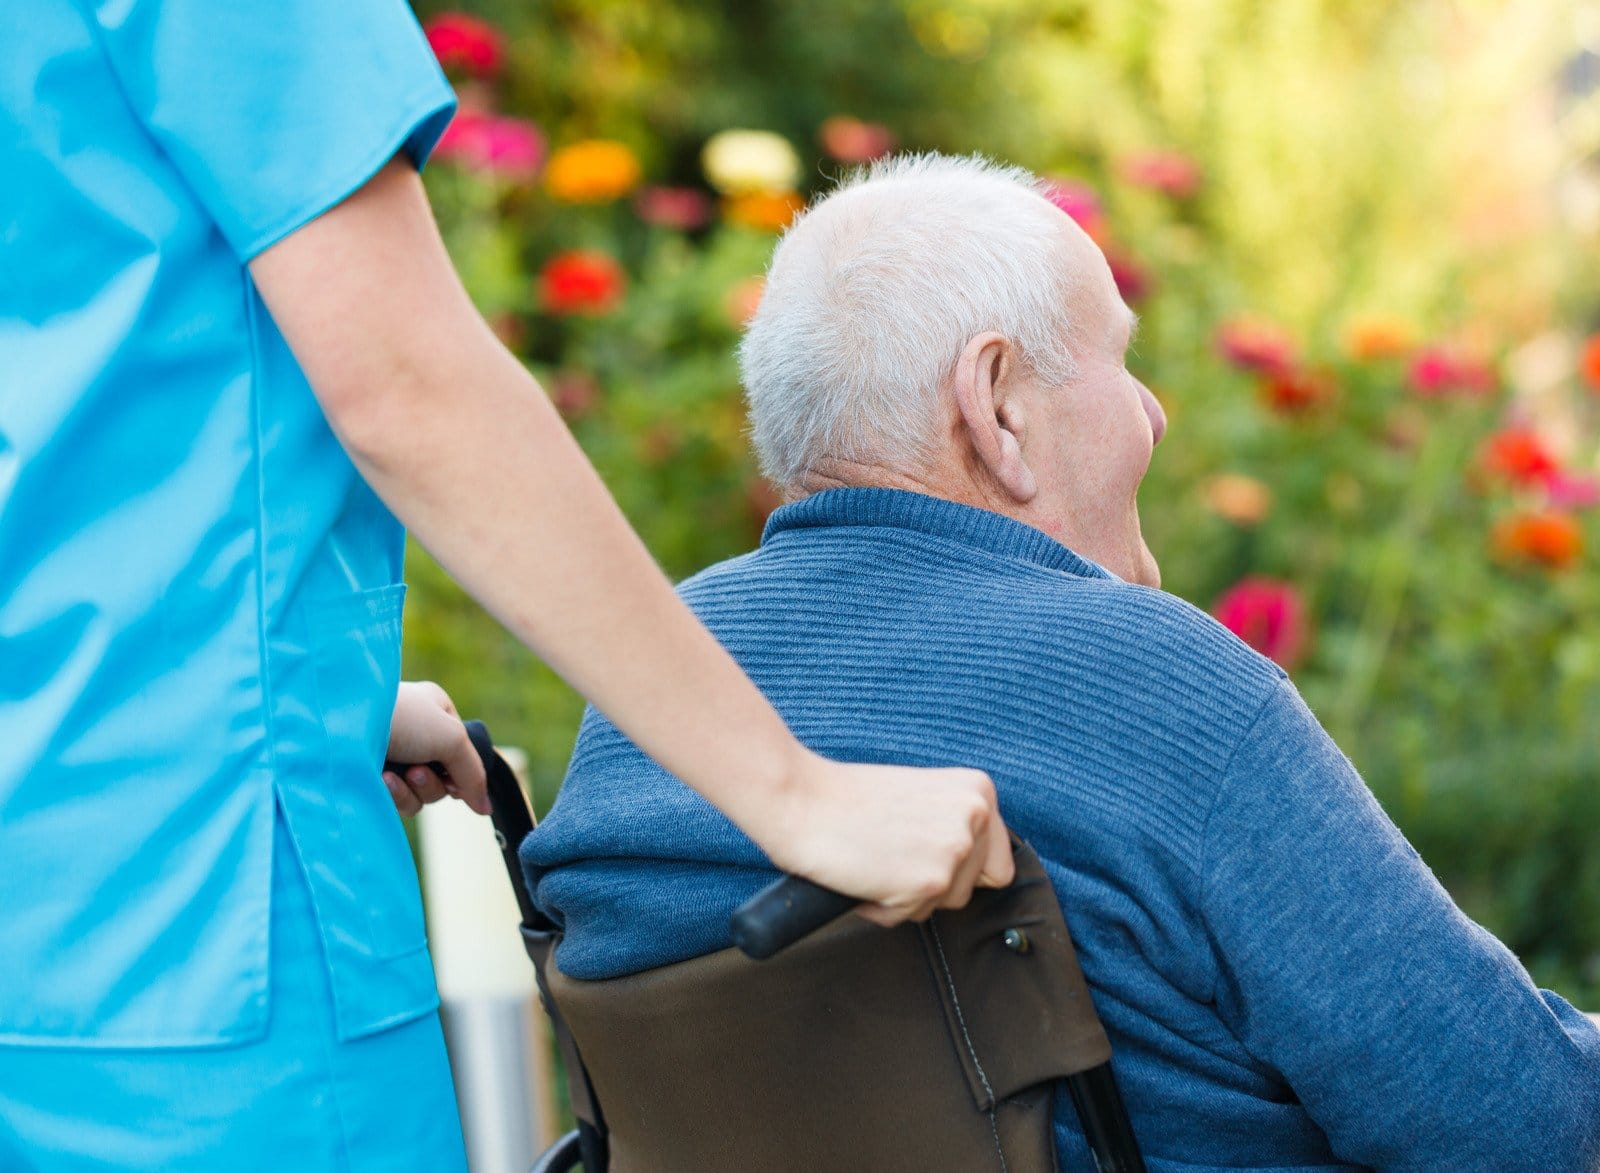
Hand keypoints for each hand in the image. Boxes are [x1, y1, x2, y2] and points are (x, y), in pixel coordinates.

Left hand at [383, 681, 489, 815]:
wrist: (339, 726)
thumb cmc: (400, 718)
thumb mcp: (451, 737)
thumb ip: (473, 773)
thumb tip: (485, 808)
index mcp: (434, 709)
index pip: (462, 750)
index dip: (461, 769)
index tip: (455, 777)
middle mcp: (414, 732)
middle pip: (443, 777)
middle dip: (432, 782)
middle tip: (416, 771)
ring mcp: (391, 755)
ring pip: (421, 794)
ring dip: (412, 790)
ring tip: (393, 776)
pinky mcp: (371, 778)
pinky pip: (398, 801)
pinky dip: (393, 795)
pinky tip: (379, 780)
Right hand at [767, 753, 1013, 926]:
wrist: (800, 799)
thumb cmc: (846, 799)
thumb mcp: (920, 795)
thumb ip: (952, 822)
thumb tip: (971, 863)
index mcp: (977, 790)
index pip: (998, 860)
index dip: (960, 869)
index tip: (925, 856)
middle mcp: (975, 817)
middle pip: (973, 887)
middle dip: (932, 883)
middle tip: (890, 854)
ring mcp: (955, 849)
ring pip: (943, 905)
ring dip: (907, 896)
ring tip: (875, 861)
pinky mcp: (930, 881)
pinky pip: (910, 917)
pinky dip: (883, 908)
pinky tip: (862, 875)